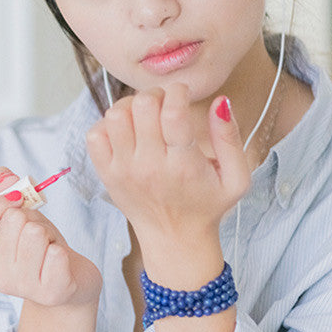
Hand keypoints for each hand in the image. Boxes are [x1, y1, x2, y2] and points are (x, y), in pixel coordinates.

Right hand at [0, 167, 100, 307]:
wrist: (70, 281)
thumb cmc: (40, 247)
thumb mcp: (20, 219)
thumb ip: (4, 194)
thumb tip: (3, 175)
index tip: (15, 201)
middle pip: (12, 220)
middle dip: (32, 219)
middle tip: (38, 237)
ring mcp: (22, 287)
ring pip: (35, 233)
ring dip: (48, 233)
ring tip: (49, 248)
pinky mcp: (50, 293)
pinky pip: (56, 254)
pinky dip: (62, 251)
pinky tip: (60, 263)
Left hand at [85, 84, 250, 279]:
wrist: (174, 239)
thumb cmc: (207, 205)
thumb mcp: (236, 178)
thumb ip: (230, 138)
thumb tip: (219, 102)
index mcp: (183, 166)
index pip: (173, 112)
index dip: (178, 92)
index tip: (183, 95)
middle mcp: (149, 167)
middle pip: (142, 107)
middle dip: (156, 95)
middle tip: (164, 104)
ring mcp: (123, 171)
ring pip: (115, 116)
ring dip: (130, 106)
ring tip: (145, 115)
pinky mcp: (107, 174)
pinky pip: (95, 135)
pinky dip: (108, 125)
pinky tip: (127, 131)